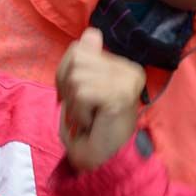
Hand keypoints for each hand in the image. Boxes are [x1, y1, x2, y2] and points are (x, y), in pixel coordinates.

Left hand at [56, 28, 145, 170]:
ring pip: (77, 75)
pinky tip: (90, 122)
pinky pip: (82, 93)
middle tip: (81, 107)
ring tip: (87, 116)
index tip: (76, 93)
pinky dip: (78, 111)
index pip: (83, 42)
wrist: (105, 161)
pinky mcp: (120, 95)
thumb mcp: (80, 88)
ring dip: (73, 101)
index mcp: (122, 65)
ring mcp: (126, 81)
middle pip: (77, 56)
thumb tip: (89, 34)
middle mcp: (129, 69)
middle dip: (67, 84)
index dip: (67, 68)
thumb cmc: (91, 128)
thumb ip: (82, 62)